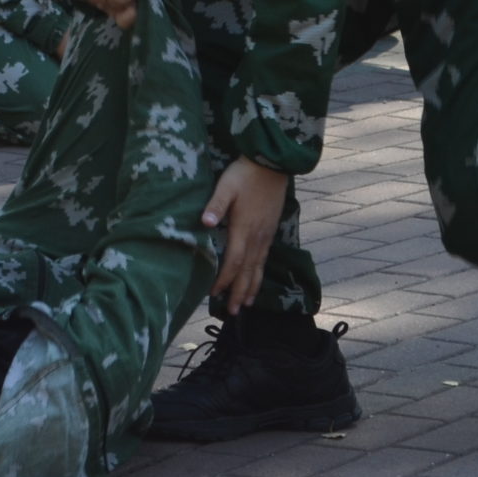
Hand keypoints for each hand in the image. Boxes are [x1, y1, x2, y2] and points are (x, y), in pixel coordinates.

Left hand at [202, 157, 289, 309]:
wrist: (272, 164)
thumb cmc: (245, 174)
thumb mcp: (226, 186)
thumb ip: (215, 205)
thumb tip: (204, 222)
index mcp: (244, 228)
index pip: (234, 261)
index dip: (224, 279)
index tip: (213, 293)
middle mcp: (257, 237)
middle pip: (248, 271)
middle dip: (239, 292)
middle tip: (232, 312)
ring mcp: (266, 235)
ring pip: (258, 268)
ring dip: (251, 287)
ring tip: (245, 305)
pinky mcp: (270, 230)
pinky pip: (265, 259)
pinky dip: (259, 273)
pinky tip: (256, 278)